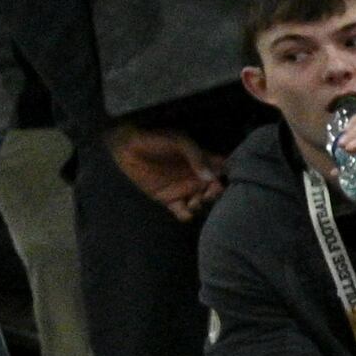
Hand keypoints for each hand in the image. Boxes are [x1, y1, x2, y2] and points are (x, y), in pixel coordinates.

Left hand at [107, 124, 226, 222]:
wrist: (126, 149)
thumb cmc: (154, 140)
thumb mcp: (179, 142)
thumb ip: (197, 157)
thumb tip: (212, 178)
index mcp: (202, 161)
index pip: (223, 169)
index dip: (228, 174)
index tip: (224, 177)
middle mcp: (196, 176)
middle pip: (215, 189)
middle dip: (216, 193)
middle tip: (209, 191)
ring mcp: (183, 189)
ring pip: (201, 202)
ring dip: (201, 204)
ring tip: (194, 201)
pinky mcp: (169, 200)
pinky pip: (183, 212)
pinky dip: (187, 214)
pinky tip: (185, 209)